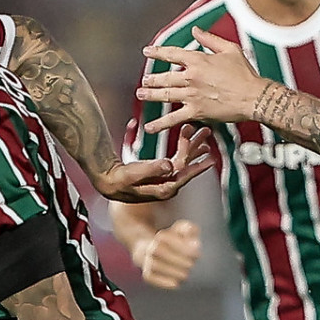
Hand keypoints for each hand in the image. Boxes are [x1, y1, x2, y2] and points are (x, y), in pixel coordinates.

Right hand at [92, 125, 214, 202]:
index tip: (210, 158)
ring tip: (202, 133)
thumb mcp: (134, 174)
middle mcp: (167, 185)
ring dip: (192, 146)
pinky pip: (176, 160)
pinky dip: (182, 148)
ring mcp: (164, 179)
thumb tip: (170, 165)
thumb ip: (152, 169)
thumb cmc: (120, 180)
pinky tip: (187, 138)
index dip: (197, 166)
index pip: (184, 175)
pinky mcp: (160, 173)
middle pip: (186, 165)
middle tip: (206, 131)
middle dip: (195, 148)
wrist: (109, 182)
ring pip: (183, 161)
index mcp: (164, 188)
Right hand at [134, 218, 200, 288]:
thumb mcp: (186, 232)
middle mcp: (151, 247)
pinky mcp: (147, 273)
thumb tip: (195, 244)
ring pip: (154, 265)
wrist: (159, 252)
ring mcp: (147, 261)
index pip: (167, 238)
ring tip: (185, 275)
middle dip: (177, 259)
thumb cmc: (179, 241)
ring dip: (171, 271)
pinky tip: (176, 284)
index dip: (181, 246)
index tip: (196, 253)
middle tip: (191, 265)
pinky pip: (150, 277)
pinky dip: (162, 281)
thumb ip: (190, 231)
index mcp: (161, 236)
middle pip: (159, 250)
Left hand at [138, 28, 275, 131]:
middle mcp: (191, 77)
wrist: (253, 96)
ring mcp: (192, 95)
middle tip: (144, 81)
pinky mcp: (196, 111)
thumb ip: (210, 39)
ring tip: (141, 95)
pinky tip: (149, 127)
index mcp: (198, 60)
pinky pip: (174, 118)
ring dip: (151, 95)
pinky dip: (160, 124)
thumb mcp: (229, 49)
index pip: (172, 54)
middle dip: (152, 79)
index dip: (157, 52)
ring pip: (165, 95)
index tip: (147, 52)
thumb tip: (195, 30)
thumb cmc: (245, 73)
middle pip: (165, 77)